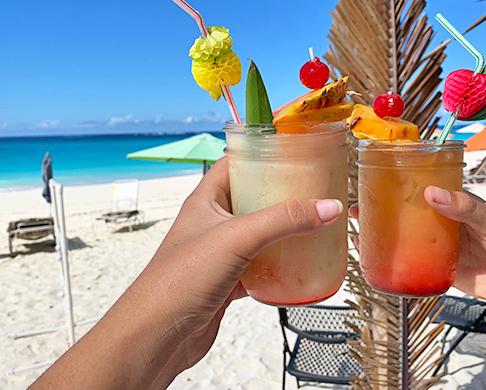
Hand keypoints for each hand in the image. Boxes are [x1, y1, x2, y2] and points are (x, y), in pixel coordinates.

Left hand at [30, 158, 343, 389]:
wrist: (157, 337)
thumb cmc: (178, 280)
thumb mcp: (236, 238)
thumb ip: (282, 221)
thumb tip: (326, 207)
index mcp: (206, 200)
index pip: (235, 163)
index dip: (262, 153)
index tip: (294, 150)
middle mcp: (213, 222)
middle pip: (253, 198)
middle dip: (282, 194)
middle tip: (314, 188)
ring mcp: (221, 252)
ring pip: (259, 233)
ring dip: (284, 230)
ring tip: (315, 222)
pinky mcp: (229, 280)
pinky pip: (261, 265)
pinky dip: (280, 265)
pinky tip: (299, 265)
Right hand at [348, 187, 485, 321]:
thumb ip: (466, 208)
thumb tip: (433, 193)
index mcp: (459, 204)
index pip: (425, 187)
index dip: (402, 183)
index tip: (379, 180)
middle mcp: (448, 223)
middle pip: (411, 213)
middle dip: (385, 209)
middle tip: (361, 208)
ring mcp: (444, 247)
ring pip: (410, 238)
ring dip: (388, 235)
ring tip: (363, 232)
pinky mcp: (444, 269)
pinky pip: (417, 263)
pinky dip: (399, 262)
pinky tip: (383, 261)